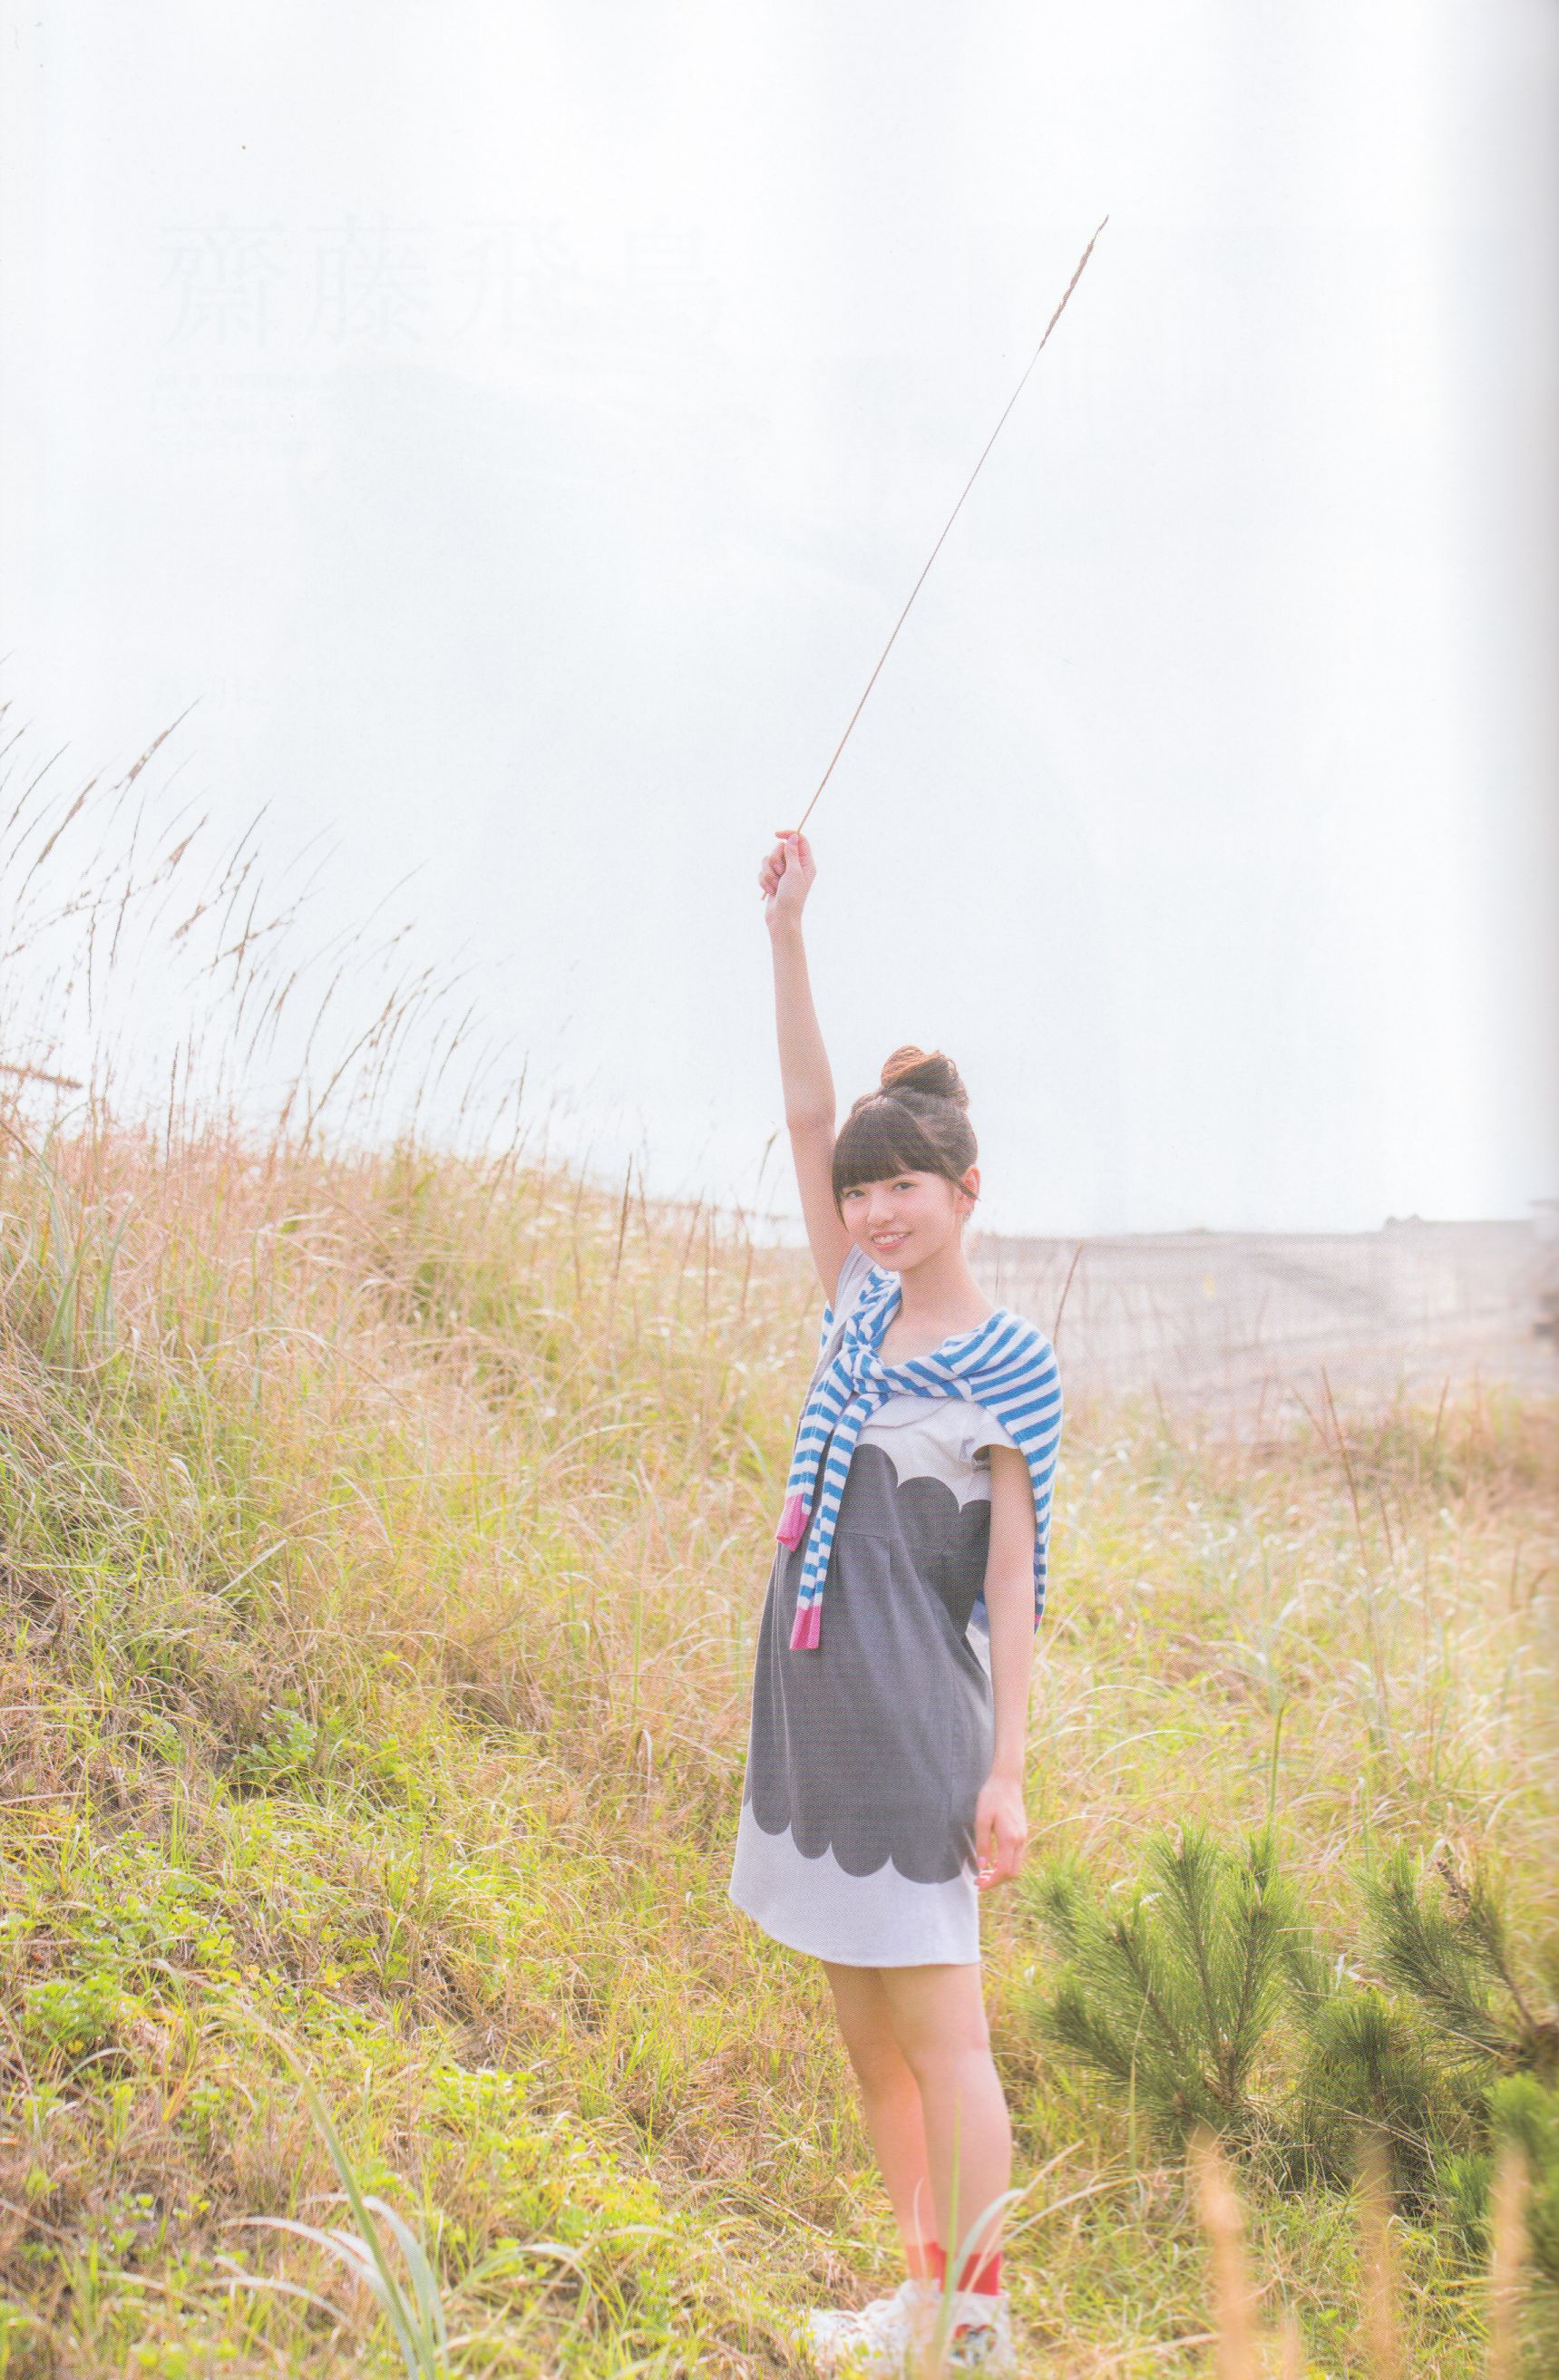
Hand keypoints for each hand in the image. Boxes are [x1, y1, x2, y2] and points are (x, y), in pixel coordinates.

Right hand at [759, 829, 815, 929]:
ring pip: (768, 859)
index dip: (788, 834)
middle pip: (780, 848)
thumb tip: (794, 837)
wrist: (781, 918)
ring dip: (768, 873)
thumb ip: (792, 853)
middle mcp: (795, 866)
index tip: (776, 834)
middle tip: (780, 872)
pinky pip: (762, 871)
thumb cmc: (792, 897)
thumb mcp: (794, 873)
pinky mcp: (773, 879)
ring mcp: (783, 873)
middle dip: (775, 860)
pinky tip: (770, 891)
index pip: (799, 840)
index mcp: (806, 863)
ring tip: (775, 885)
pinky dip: (764, 880)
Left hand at [973, 1769, 1027, 1890]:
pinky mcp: (1022, 1833)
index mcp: (1010, 1838)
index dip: (992, 1882)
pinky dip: (1005, 1864)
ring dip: (1000, 1874)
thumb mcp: (981, 1819)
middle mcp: (1020, 1840)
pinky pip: (1016, 1857)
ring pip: (1016, 1866)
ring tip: (983, 1873)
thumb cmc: (991, 1797)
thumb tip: (982, 1866)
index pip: (1004, 1871)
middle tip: (979, 1881)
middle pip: (1013, 1873)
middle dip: (996, 1882)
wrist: (1007, 1780)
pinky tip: (992, 1861)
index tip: (979, 1885)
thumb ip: (982, 1843)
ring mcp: (1023, 1837)